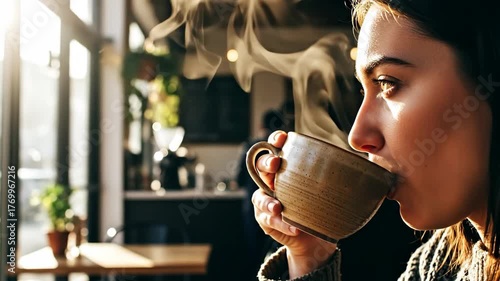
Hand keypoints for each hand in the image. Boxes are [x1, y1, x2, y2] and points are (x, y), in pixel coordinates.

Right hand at [251, 130, 336, 277]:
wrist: (316, 239)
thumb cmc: (323, 207)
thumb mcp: (331, 188)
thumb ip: (338, 173)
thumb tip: (365, 161)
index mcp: (287, 167)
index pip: (276, 148)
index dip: (275, 140)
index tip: (282, 139)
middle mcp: (272, 181)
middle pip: (260, 166)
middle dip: (266, 163)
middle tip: (276, 165)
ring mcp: (267, 201)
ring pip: (259, 196)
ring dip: (268, 200)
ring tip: (278, 206)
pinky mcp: (266, 220)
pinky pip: (268, 220)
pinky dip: (281, 223)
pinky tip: (294, 227)